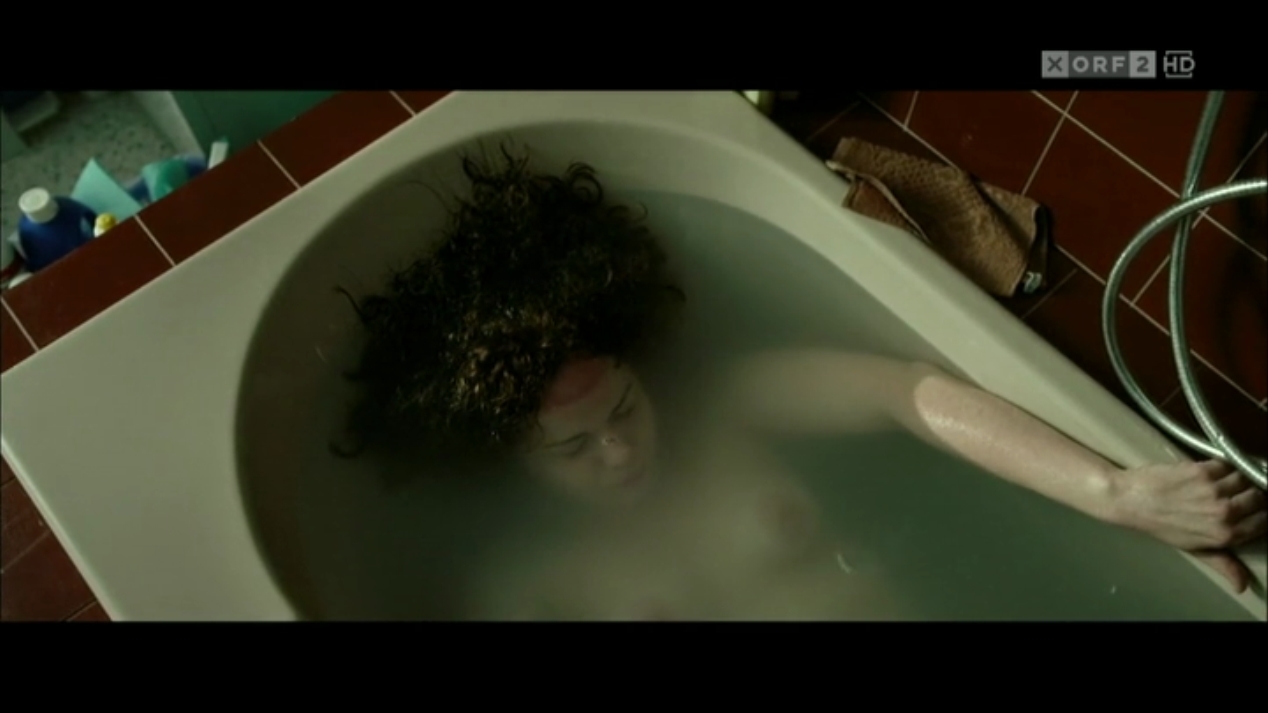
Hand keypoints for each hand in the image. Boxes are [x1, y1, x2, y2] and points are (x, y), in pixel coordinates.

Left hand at [1108, 460, 1265, 591]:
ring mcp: (1213, 490)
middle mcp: (1224, 512)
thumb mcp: (1193, 549)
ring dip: (1234, 479)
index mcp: (1225, 534)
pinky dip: (1220, 467)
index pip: (1264, 520)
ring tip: (1219, 483)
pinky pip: (1225, 464)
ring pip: (1243, 477)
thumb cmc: (1160, 525)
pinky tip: (1207, 473)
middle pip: (1258, 496)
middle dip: (1249, 494)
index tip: (1252, 509)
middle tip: (1236, 494)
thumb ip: (1222, 563)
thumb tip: (1243, 586)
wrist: (1130, 500)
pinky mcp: (1202, 470)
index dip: (1260, 512)